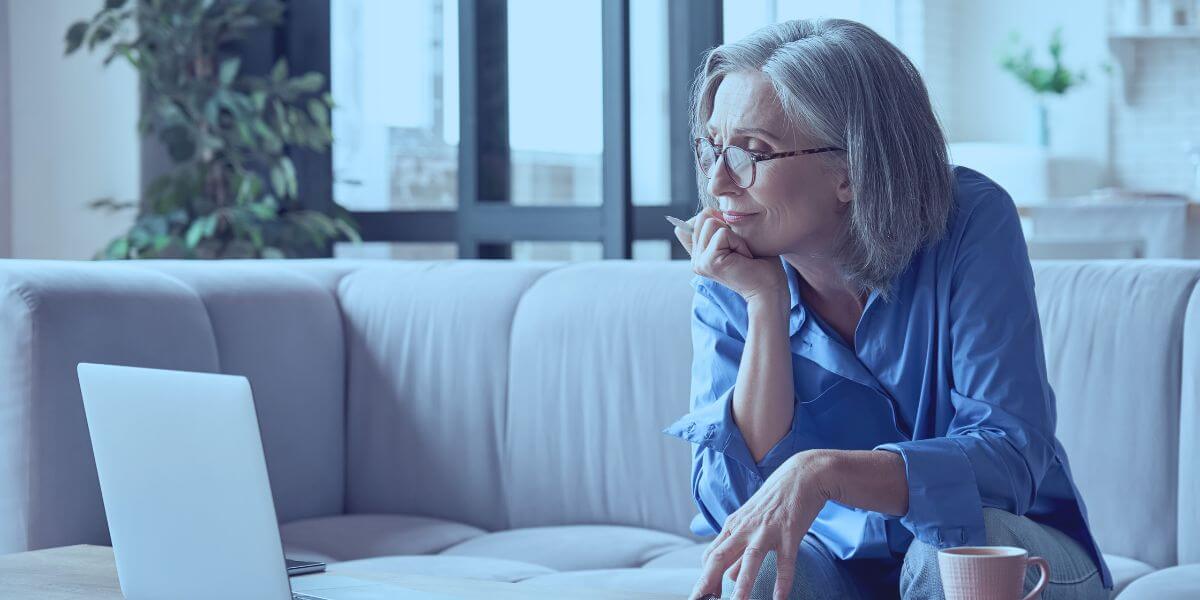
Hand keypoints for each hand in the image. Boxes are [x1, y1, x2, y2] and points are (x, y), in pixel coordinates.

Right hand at [670, 207, 785, 303]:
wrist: (769, 289)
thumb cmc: (759, 264)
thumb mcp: (736, 239)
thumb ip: (718, 227)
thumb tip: (708, 212)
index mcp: (699, 254)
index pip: (694, 221)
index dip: (716, 222)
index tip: (732, 244)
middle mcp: (695, 259)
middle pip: (703, 217)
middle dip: (727, 227)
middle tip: (739, 250)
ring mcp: (699, 262)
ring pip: (710, 222)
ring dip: (734, 235)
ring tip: (741, 254)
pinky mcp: (708, 262)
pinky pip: (722, 233)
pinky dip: (739, 242)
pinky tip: (744, 258)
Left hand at [688, 452, 834, 599]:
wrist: (802, 474)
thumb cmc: (775, 500)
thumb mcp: (751, 522)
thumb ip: (739, 549)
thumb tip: (728, 576)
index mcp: (733, 526)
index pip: (711, 555)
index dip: (704, 577)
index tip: (702, 597)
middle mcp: (745, 528)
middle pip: (720, 557)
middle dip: (708, 582)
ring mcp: (767, 530)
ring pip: (749, 560)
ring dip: (742, 585)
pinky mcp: (789, 532)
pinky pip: (785, 562)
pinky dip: (782, 582)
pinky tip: (779, 599)